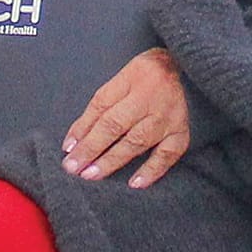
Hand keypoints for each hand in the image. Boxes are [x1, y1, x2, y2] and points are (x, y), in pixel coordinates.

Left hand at [63, 47, 189, 188]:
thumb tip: (72, 143)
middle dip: (94, 149)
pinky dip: (153, 170)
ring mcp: (169, 118)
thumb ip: (95, 111)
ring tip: (93, 175)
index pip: (104, 111)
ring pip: (138, 142)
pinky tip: (136, 183)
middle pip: (118, 127)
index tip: (68, 152)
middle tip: (75, 169)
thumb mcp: (116, 84)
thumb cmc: (142, 78)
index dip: (85, 132)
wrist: (182, 68)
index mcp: (133, 82)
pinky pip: (168, 154)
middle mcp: (152, 100)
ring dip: (114, 161)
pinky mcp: (182, 133)